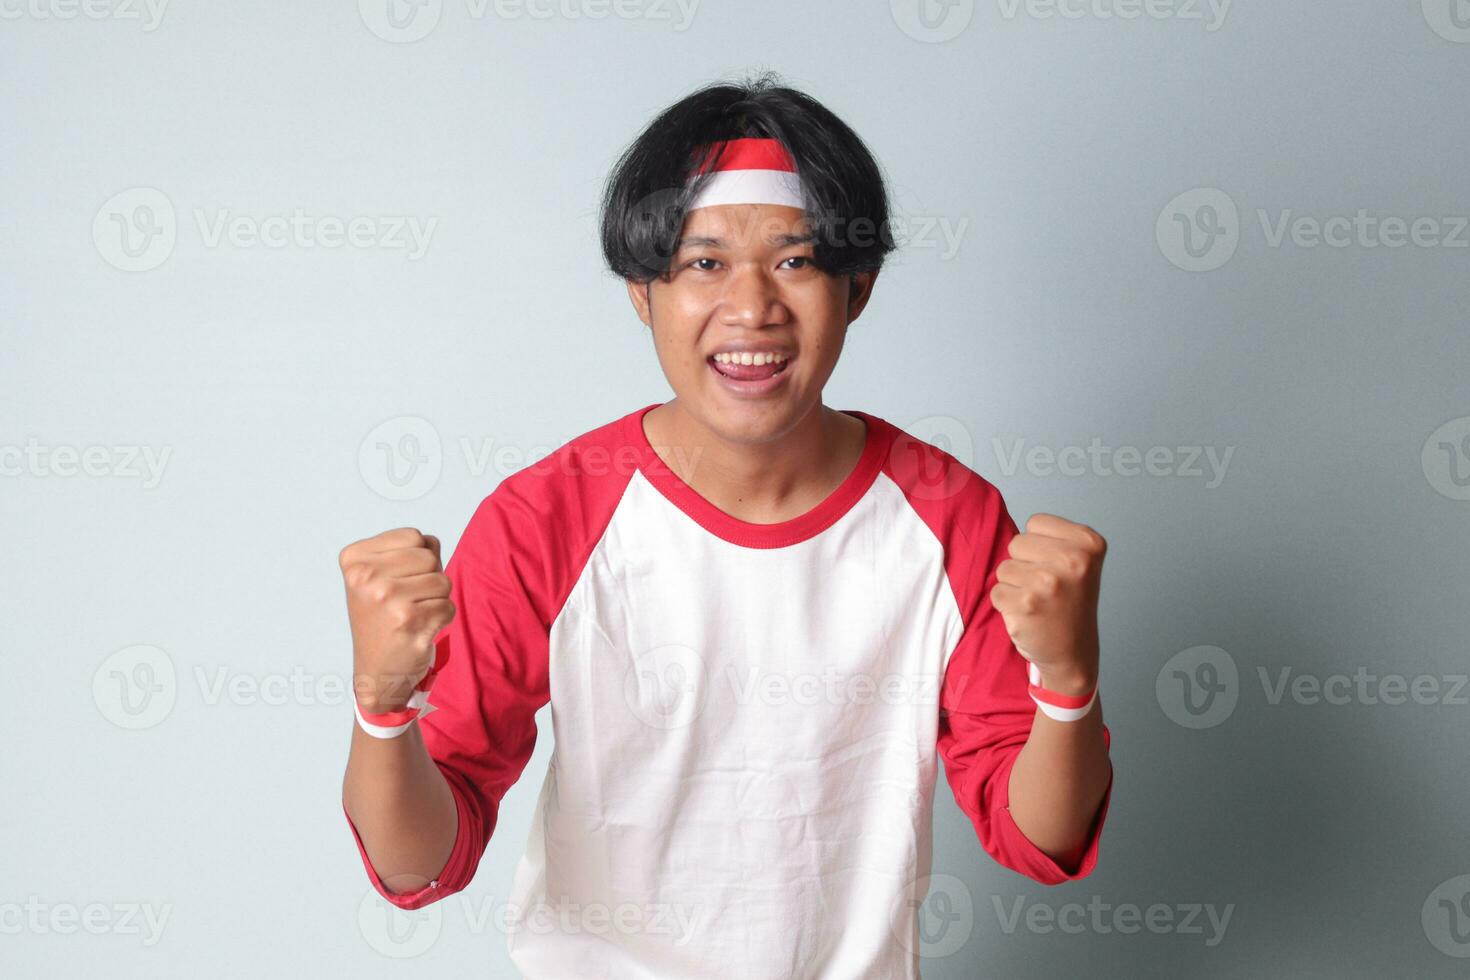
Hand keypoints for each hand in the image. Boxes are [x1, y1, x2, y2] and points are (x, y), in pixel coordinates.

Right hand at [339, 527, 455, 712]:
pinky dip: (441, 618)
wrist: (376, 672)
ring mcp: (386, 599)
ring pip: (443, 581)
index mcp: (354, 559)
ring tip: (413, 615)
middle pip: (430, 557)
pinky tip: (419, 630)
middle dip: (429, 578)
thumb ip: (407, 551)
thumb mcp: (379, 577)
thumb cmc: (382, 619)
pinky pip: (448, 606)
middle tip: (407, 602)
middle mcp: (366, 577)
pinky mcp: (408, 622)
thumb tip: (432, 542)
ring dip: (436, 599)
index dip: (416, 558)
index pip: (414, 536)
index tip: (395, 582)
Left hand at [990, 513, 1105, 695]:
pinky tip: (1029, 615)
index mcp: (1089, 543)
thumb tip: (1004, 519)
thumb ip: (1052, 538)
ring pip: (1004, 567)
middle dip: (1025, 565)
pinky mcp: (1025, 605)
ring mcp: (1048, 583)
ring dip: (1015, 585)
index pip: (1035, 523)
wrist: (1073, 653)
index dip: (1040, 546)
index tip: (1059, 568)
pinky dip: (1007, 604)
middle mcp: (1072, 560)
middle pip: (1016, 543)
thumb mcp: (1079, 560)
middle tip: (1047, 588)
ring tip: (1038, 602)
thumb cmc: (1069, 603)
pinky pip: (996, 591)